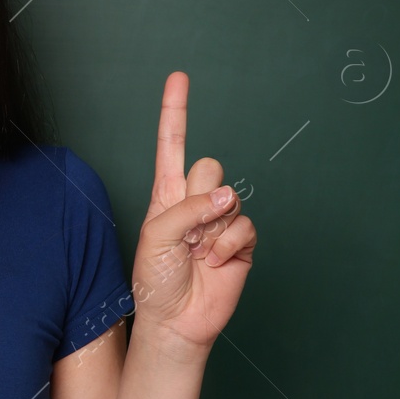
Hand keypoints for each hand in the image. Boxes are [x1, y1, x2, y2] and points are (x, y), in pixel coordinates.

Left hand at [132, 71, 257, 354]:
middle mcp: (195, 202)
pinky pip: (244, 225)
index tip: (179, 77)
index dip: (176, 112)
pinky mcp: (241, 241)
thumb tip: (228, 197)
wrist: (175, 321)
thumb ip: (186, 209)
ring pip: (229, 197)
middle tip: (185, 232)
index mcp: (166, 196)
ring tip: (196, 254)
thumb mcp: (154, 238)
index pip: (173, 146)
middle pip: (209, 167)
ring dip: (209, 229)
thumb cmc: (155, 280)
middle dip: (197, 198)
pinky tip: (214, 262)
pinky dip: (227, 245)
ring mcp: (220, 221)